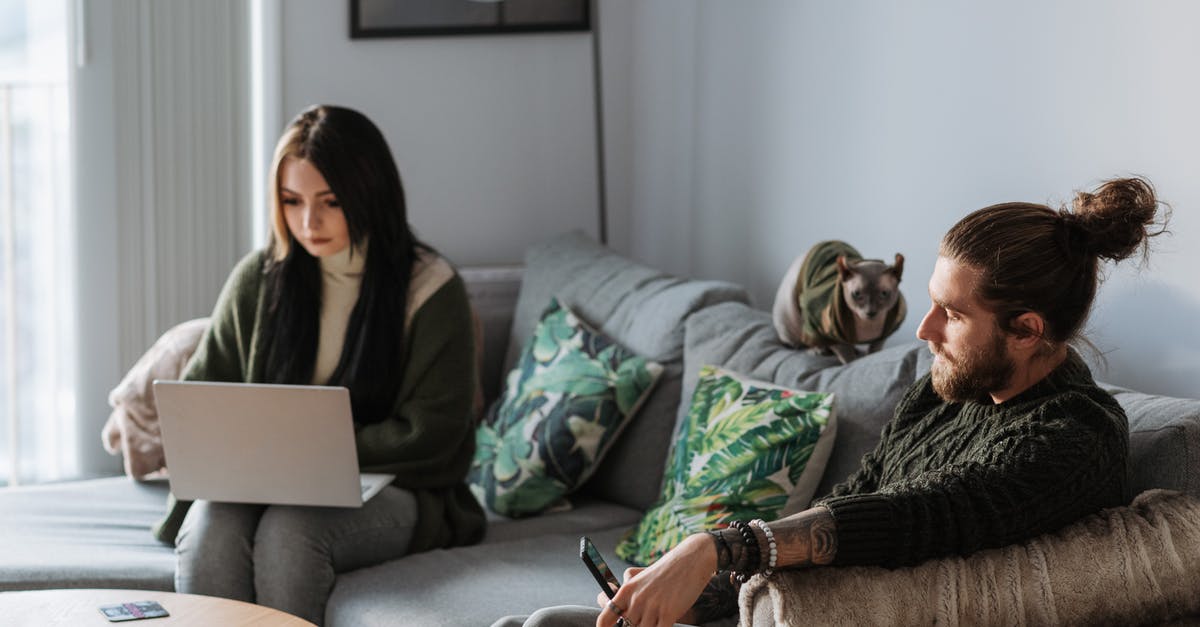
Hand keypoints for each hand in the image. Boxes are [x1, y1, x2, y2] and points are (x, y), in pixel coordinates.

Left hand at [595, 533, 716, 626]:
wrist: (691, 560)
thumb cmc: (666, 570)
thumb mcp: (640, 575)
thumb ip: (626, 589)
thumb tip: (612, 600)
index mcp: (627, 589)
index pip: (605, 617)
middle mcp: (636, 599)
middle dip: (635, 625)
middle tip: (646, 617)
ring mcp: (652, 607)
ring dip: (649, 626)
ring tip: (656, 617)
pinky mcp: (668, 613)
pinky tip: (663, 624)